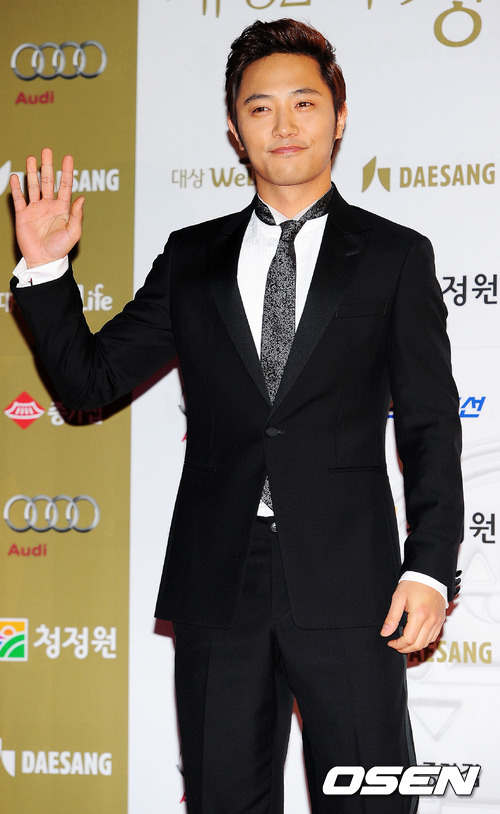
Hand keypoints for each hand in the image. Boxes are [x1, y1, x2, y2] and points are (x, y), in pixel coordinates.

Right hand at [10, 147, 83, 267]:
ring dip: (32, 172)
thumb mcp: (73, 232)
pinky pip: (19, 198)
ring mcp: (35, 209)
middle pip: (47, 181)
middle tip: (47, 150)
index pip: (65, 186)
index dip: (67, 172)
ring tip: (31, 158)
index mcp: (62, 209)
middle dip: (47, 166)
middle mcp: (48, 206)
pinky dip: (17, 187)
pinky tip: (16, 176)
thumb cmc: (60, 249)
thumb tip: (82, 198)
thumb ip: (77, 215)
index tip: (68, 158)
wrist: (43, 260)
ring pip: (33, 186)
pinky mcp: (23, 215)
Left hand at [380, 580, 445, 652]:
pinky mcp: (441, 620)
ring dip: (415, 646)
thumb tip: (385, 632)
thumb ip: (392, 618)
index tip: (390, 642)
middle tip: (396, 645)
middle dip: (405, 648)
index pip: (408, 639)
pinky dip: (424, 640)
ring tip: (404, 643)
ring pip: (427, 643)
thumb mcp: (398, 598)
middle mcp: (431, 620)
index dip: (398, 644)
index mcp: (419, 615)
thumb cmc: (414, 583)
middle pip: (418, 644)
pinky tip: (416, 637)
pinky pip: (433, 636)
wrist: (429, 575)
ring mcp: (438, 621)